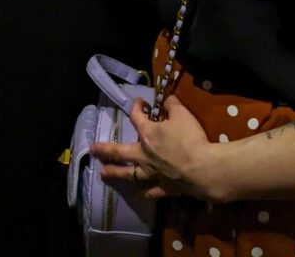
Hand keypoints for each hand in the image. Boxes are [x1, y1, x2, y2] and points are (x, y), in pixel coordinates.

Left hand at [90, 95, 216, 201]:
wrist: (202, 169)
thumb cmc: (190, 139)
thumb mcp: (183, 114)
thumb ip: (172, 105)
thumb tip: (167, 100)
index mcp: (148, 133)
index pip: (136, 117)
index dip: (136, 107)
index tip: (139, 103)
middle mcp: (144, 154)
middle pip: (120, 151)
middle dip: (105, 150)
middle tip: (92, 150)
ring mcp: (151, 173)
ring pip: (128, 174)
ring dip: (115, 173)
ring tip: (103, 174)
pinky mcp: (162, 188)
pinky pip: (150, 191)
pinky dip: (144, 192)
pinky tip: (140, 193)